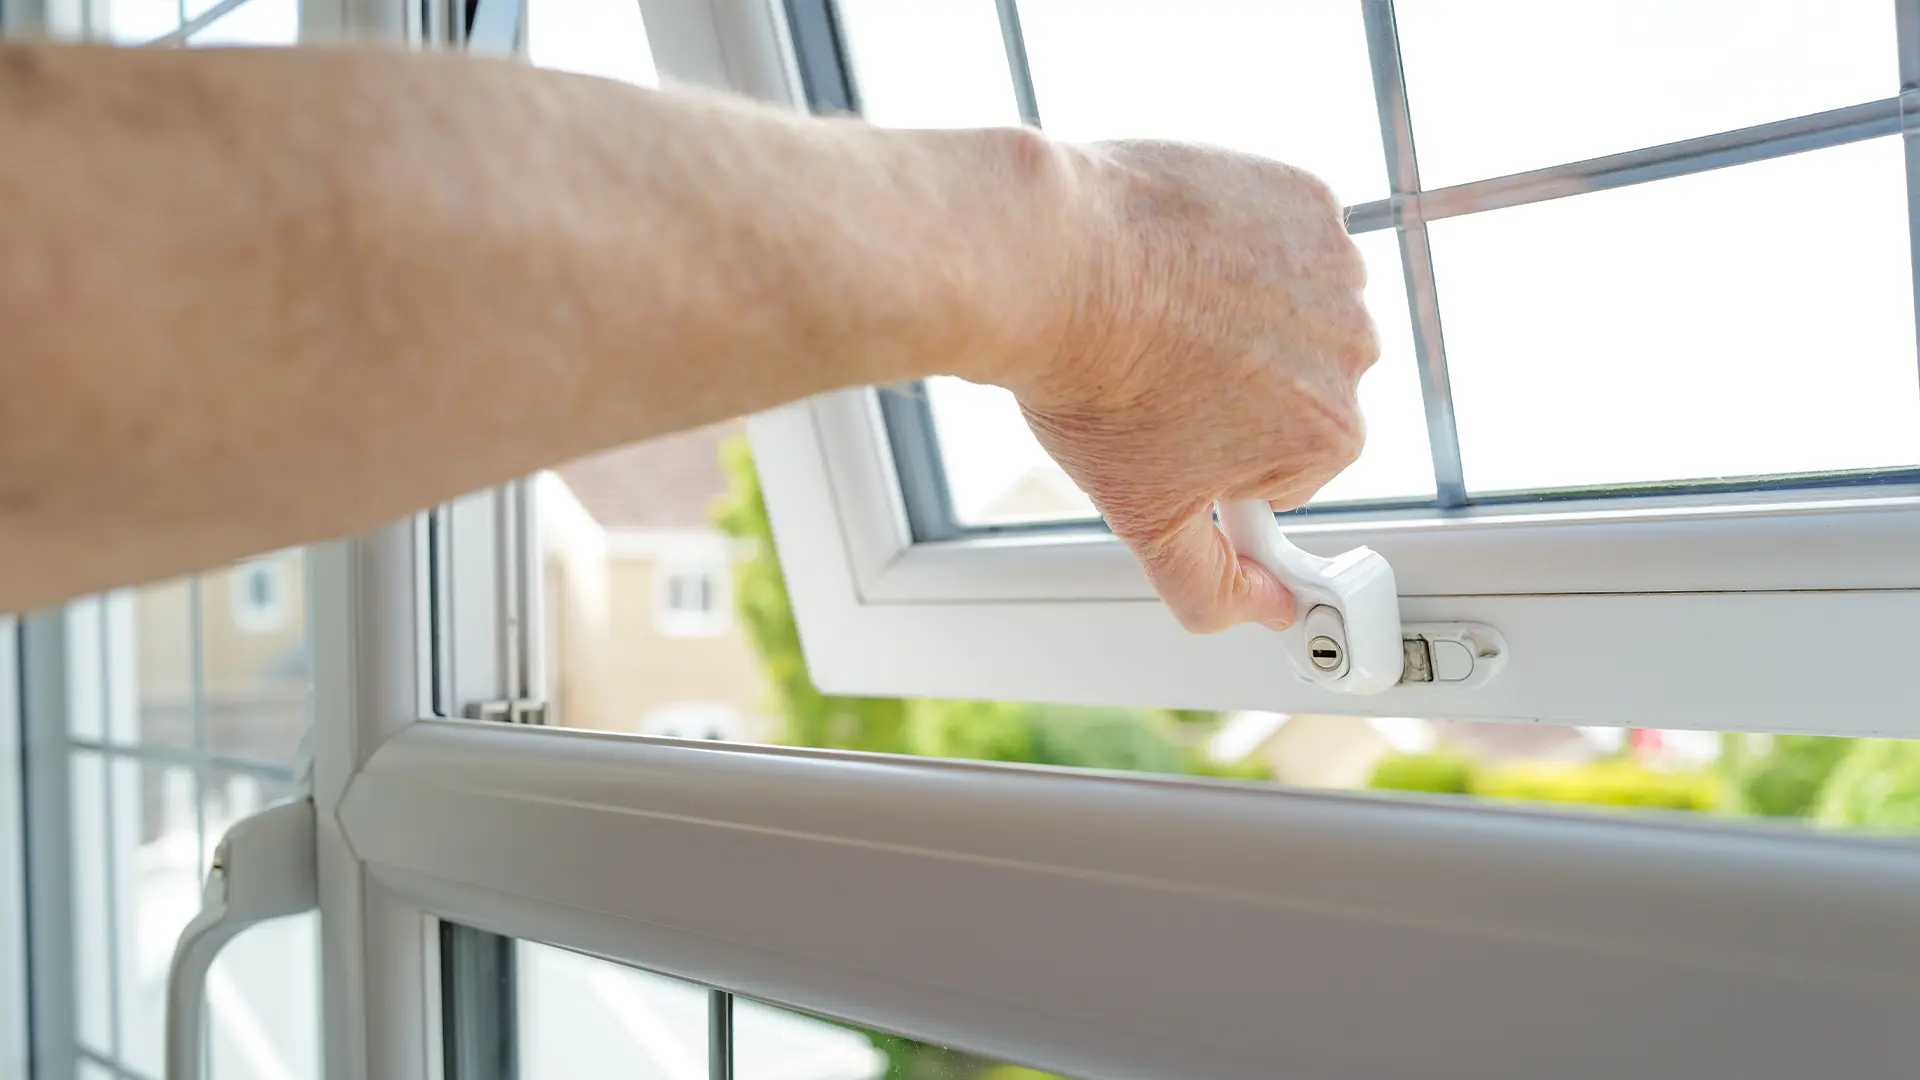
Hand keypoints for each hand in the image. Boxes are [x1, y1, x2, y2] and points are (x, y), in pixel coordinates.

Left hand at [1007, 140, 1377, 632]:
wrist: (1049, 264)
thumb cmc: (1091, 387)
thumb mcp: (1143, 517)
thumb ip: (1211, 586)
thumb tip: (1267, 613)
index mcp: (1330, 439)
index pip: (1289, 465)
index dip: (1221, 454)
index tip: (1172, 430)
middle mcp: (1354, 350)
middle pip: (1302, 385)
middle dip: (1240, 384)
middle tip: (1158, 371)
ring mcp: (1336, 264)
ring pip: (1295, 307)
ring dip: (1243, 308)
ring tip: (1162, 311)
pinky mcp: (1306, 195)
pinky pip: (1284, 232)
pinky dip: (1240, 240)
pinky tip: (1180, 253)